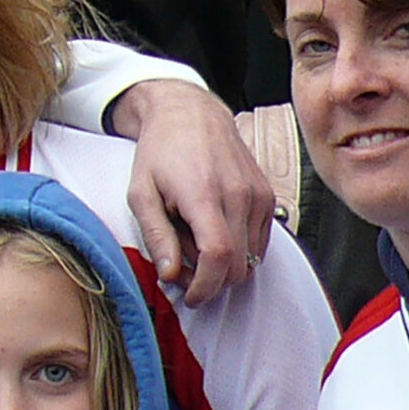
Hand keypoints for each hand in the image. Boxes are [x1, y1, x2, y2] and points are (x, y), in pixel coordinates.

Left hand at [111, 80, 273, 304]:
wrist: (190, 113)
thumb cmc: (161, 150)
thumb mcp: (141, 193)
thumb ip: (156, 236)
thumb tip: (170, 274)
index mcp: (204, 194)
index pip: (218, 257)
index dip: (205, 287)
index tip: (190, 296)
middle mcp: (238, 195)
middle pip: (238, 266)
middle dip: (212, 282)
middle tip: (185, 270)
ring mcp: (258, 195)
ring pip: (252, 259)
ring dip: (225, 267)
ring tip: (196, 246)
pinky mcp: (267, 196)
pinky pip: (261, 243)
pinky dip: (240, 251)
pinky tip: (215, 234)